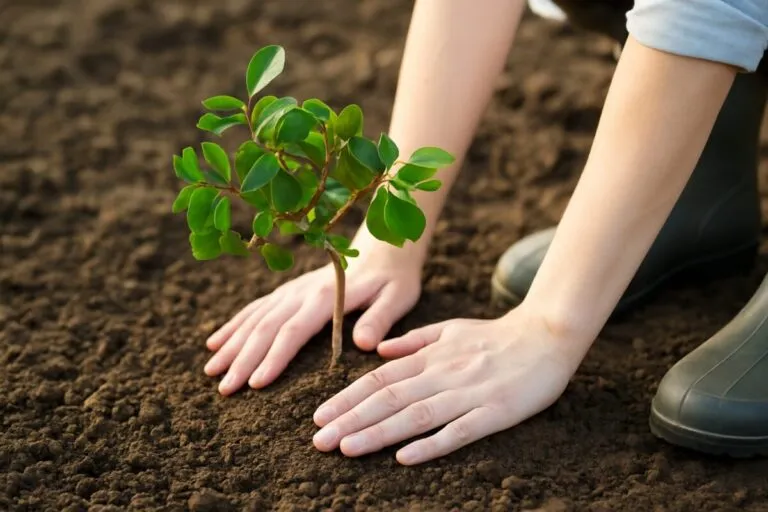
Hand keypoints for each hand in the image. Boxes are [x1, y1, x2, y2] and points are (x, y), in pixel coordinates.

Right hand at [204, 241, 422, 394]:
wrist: (384, 248)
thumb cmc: (394, 279)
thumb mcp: (398, 297)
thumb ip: (380, 319)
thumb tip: (364, 344)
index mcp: (326, 296)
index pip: (294, 331)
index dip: (273, 357)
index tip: (255, 383)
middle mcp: (302, 292)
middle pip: (266, 327)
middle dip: (243, 359)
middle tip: (224, 389)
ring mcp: (291, 290)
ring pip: (254, 318)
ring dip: (232, 344)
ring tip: (211, 371)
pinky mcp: (288, 291)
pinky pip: (255, 308)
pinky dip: (234, 325)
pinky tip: (215, 342)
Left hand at [311, 307, 590, 464]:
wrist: (548, 334)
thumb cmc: (495, 336)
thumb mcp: (450, 329)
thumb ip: (413, 341)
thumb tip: (377, 350)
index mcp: (431, 356)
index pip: (380, 379)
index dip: (347, 398)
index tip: (319, 417)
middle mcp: (443, 374)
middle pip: (389, 399)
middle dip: (351, 419)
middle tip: (319, 440)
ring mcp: (469, 393)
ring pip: (416, 415)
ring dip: (378, 432)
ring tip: (346, 448)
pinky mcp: (496, 412)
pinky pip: (459, 431)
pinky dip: (431, 444)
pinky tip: (404, 457)